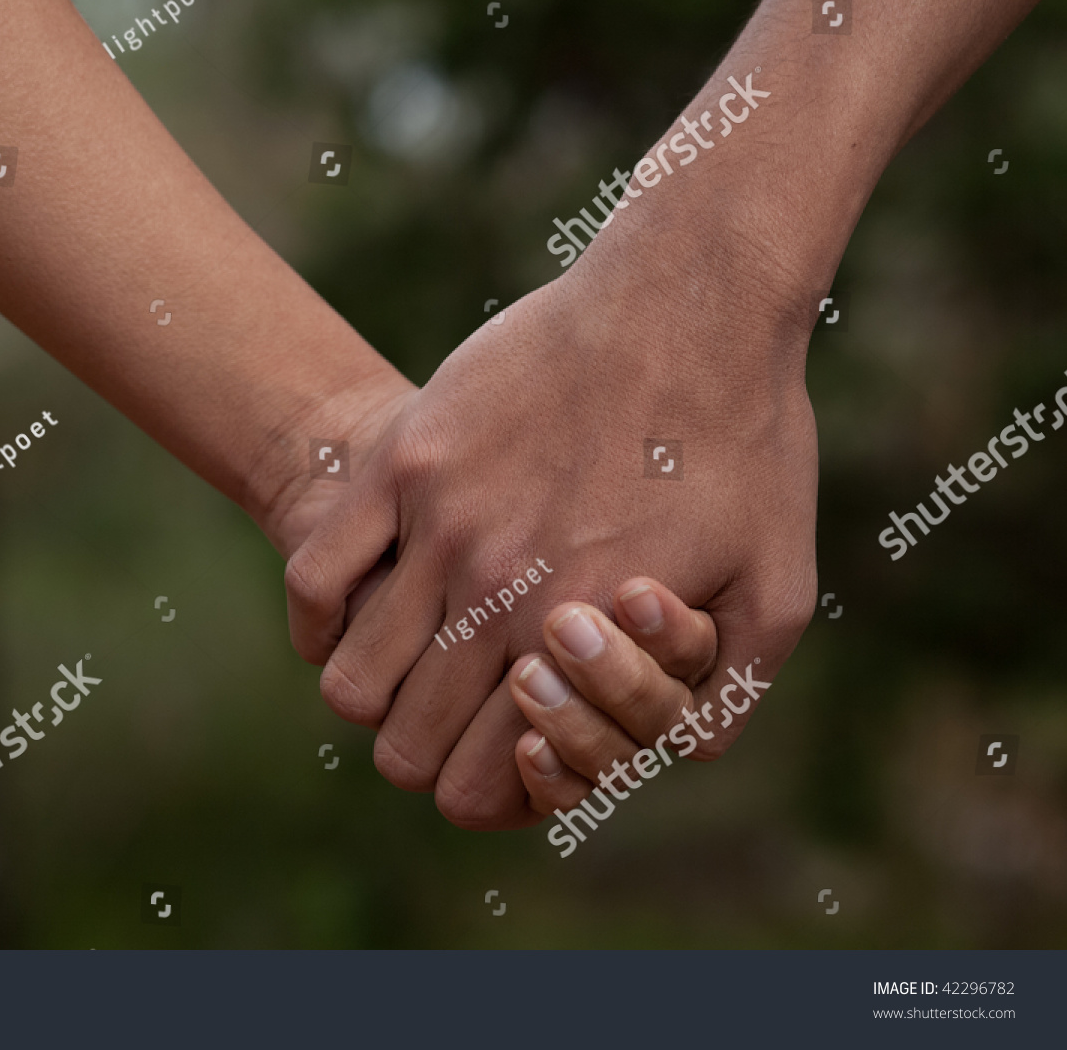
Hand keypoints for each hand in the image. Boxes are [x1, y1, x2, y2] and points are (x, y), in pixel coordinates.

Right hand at [285, 210, 819, 829]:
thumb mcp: (779, 587)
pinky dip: (321, 617)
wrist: (688, 301)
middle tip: (447, 718)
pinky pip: (315, 574)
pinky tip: (355, 609)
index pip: (479, 786)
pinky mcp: (404, 459)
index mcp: (582, 642)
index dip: (478, 793)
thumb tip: (670, 760)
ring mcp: (440, 525)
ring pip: (351, 677)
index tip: (491, 759)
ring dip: (369, 692)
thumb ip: (723, 693)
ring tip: (404, 663)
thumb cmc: (743, 442)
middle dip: (422, 752)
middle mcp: (498, 594)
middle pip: (403, 746)